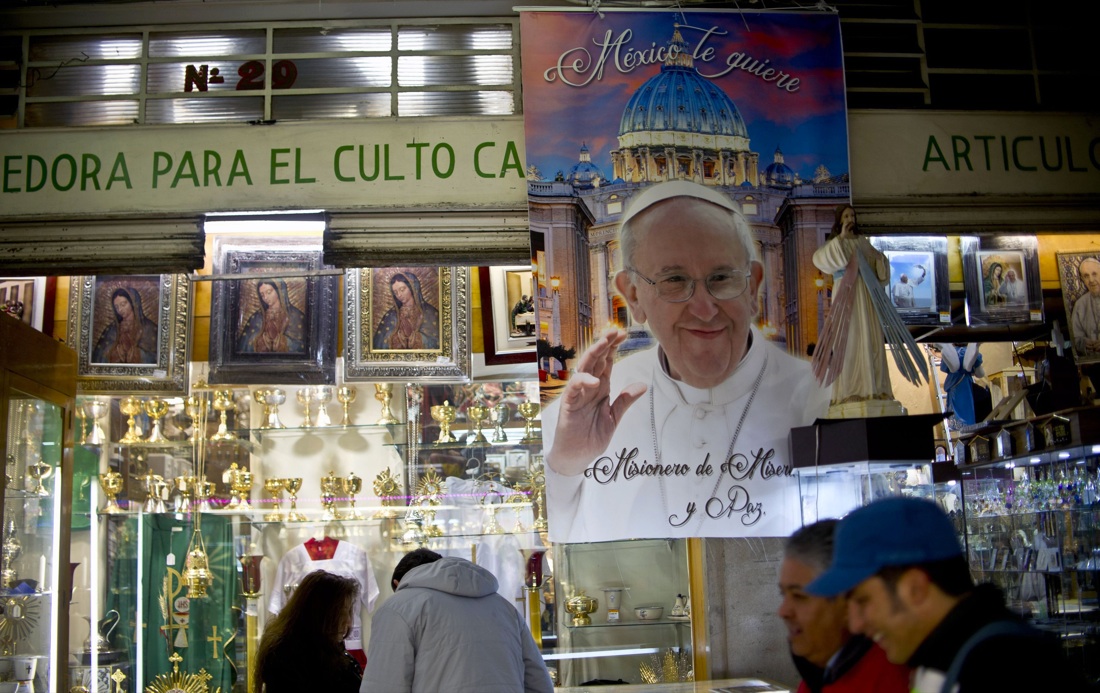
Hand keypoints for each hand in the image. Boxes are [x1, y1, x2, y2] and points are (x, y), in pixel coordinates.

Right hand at [545, 329, 646, 475]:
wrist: (577, 457)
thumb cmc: (591, 437)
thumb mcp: (613, 418)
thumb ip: (625, 401)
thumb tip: (642, 385)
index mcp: (601, 388)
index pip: (607, 363)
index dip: (613, 348)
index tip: (623, 335)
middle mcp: (589, 387)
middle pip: (596, 360)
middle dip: (605, 345)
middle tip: (615, 331)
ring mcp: (578, 394)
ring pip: (584, 368)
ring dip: (593, 355)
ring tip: (604, 344)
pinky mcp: (569, 404)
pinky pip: (574, 388)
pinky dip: (583, 381)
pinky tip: (595, 380)